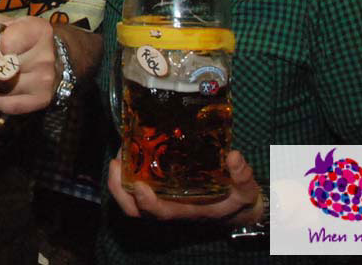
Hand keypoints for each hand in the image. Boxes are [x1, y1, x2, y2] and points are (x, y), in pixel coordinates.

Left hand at [0, 14, 56, 114]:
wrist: (58, 56)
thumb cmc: (27, 38)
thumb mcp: (10, 25)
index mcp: (39, 31)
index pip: (5, 43)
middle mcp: (45, 56)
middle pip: (1, 67)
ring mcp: (45, 80)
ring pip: (3, 87)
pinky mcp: (42, 99)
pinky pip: (8, 105)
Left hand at [108, 150, 262, 225]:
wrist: (236, 207)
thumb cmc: (238, 199)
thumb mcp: (246, 190)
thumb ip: (243, 176)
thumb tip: (234, 156)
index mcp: (186, 211)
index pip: (160, 213)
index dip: (147, 203)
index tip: (140, 186)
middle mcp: (169, 207)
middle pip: (134, 209)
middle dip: (119, 188)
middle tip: (115, 162)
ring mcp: (161, 199)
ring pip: (130, 198)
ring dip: (119, 179)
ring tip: (119, 151)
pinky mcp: (159, 189)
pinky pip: (135, 185)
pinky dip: (127, 172)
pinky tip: (130, 149)